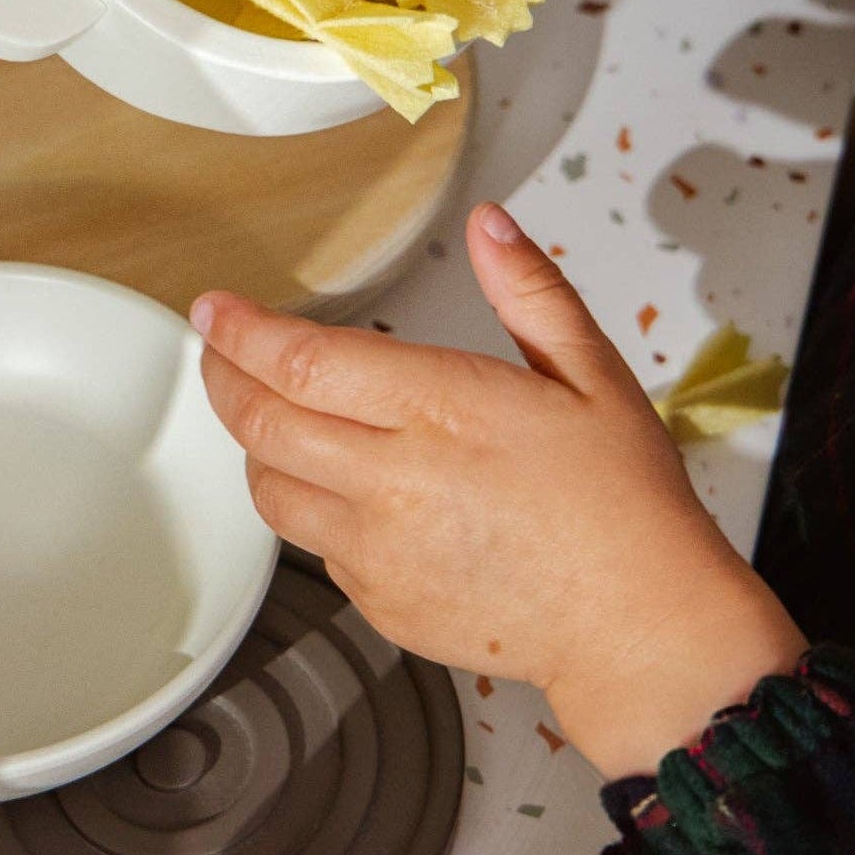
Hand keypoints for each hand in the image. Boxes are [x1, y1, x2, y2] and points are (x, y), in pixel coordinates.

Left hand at [193, 202, 806, 778]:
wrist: (642, 630)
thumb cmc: (623, 505)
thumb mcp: (592, 375)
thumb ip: (530, 291)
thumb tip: (489, 225)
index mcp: (441, 410)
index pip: (301, 361)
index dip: (241, 331)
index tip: (213, 310)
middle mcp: (395, 481)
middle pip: (261, 423)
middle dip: (223, 378)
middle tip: (218, 350)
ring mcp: (379, 551)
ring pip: (271, 490)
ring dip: (256, 444)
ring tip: (271, 411)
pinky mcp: (380, 602)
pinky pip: (313, 547)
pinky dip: (309, 508)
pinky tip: (340, 485)